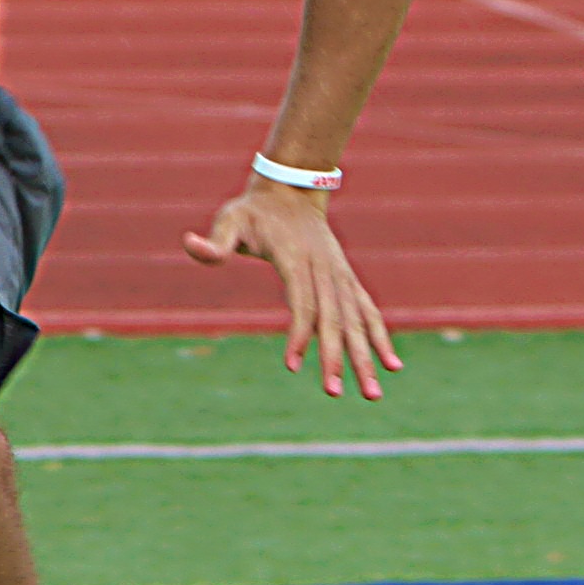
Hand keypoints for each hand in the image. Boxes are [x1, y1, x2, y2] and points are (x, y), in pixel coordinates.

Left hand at [186, 183, 400, 398]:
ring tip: (373, 394)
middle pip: (334, 318)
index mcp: (296, 258)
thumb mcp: (230, 220)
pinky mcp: (347, 280)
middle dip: (337, 357)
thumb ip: (215, 240)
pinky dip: (380, 338)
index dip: (300, 332)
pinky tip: (391, 366)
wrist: (292, 190)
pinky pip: (367, 312)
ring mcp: (340, 275)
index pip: (303, 301)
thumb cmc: (254, 211)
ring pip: (357, 320)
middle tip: (335, 393)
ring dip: (365, 356)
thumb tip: (191, 244)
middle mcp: (325, 269)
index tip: (293, 365)